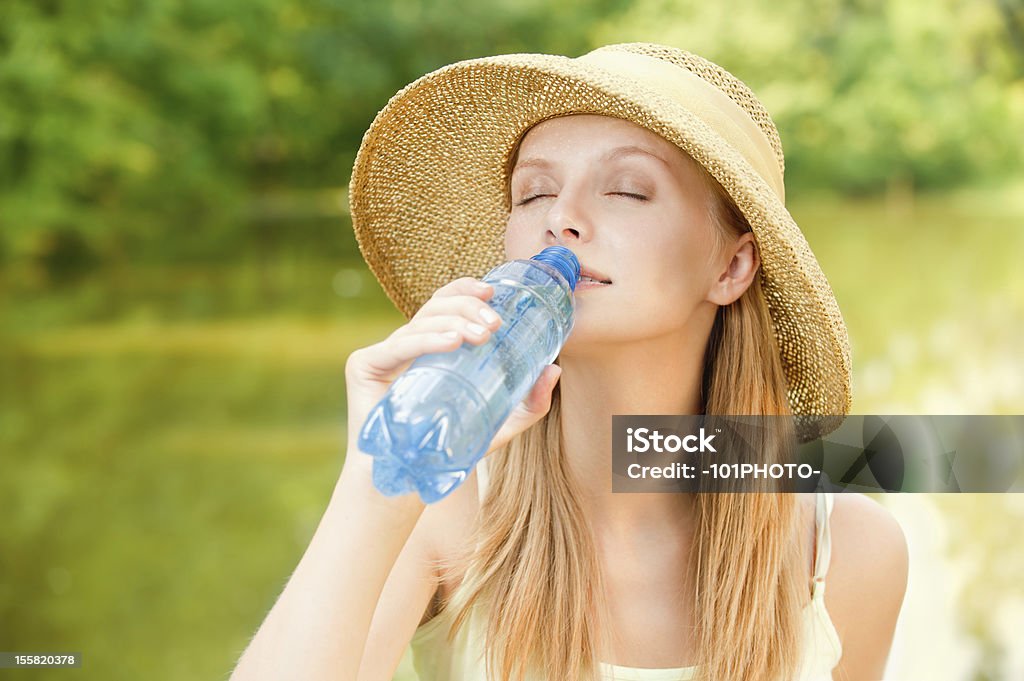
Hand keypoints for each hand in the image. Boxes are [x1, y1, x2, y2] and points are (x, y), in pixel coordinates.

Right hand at [344, 277, 560, 457]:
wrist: (405, 482)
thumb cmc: (447, 449)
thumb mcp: (499, 424)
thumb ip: (528, 403)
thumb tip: (554, 369)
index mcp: (431, 347)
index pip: (445, 303)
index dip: (466, 289)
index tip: (493, 291)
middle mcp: (406, 344)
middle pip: (435, 307)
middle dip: (467, 306)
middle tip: (495, 324)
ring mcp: (384, 353)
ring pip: (420, 321)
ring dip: (454, 321)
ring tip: (481, 335)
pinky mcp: (364, 365)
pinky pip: (398, 345)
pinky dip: (427, 340)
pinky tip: (452, 343)